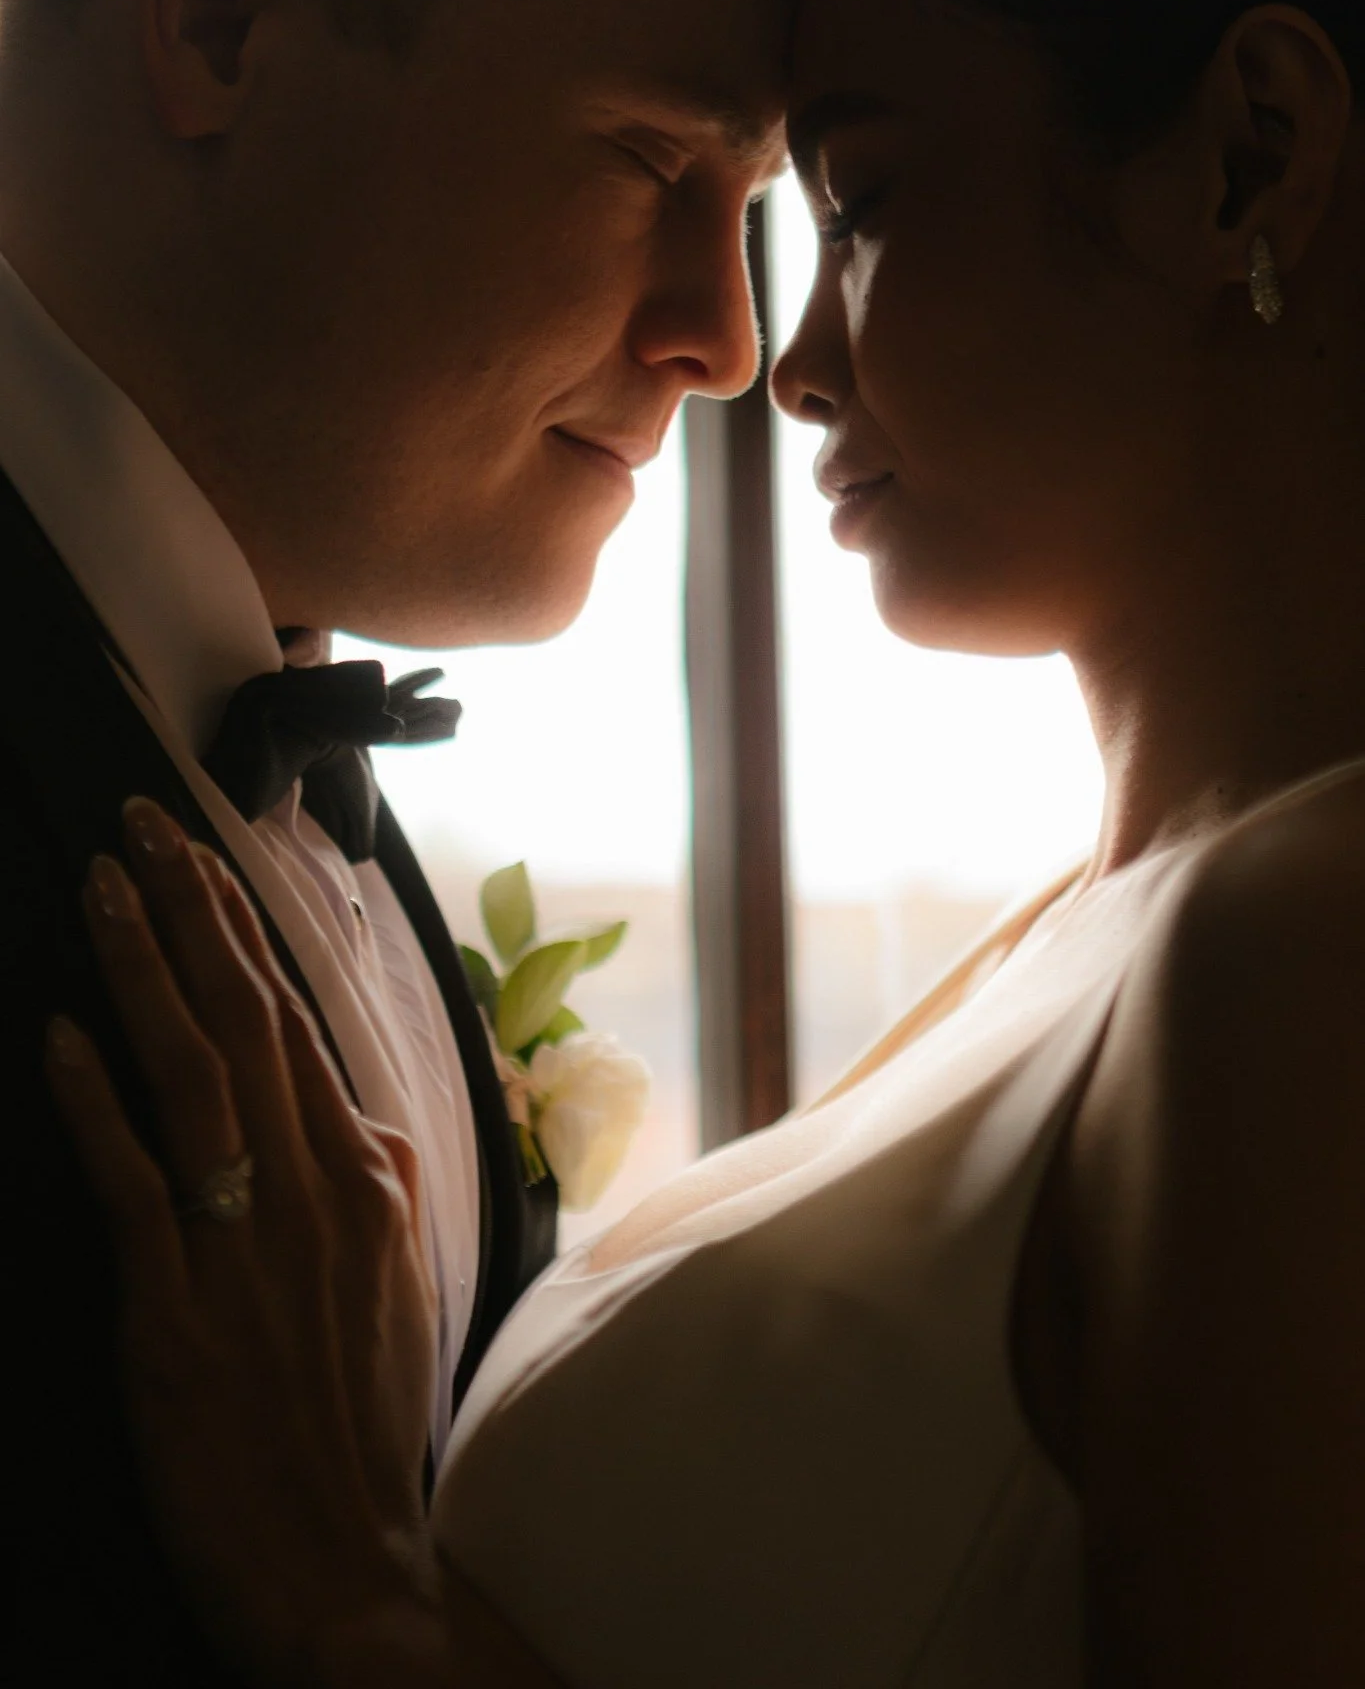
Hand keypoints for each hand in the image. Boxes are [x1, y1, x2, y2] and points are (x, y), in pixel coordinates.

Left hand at [46, 799, 436, 1682]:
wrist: (349, 1561)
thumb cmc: (365, 1419)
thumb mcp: (397, 1276)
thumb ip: (364, 1181)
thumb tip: (337, 1110)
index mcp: (375, 1171)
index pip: (298, 1024)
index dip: (242, 935)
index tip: (201, 866)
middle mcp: (322, 1185)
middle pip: (248, 1019)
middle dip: (189, 911)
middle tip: (142, 827)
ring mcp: (250, 1242)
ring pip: (194, 1073)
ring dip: (144, 969)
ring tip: (103, 887)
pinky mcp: (177, 1308)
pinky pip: (135, 1182)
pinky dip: (96, 1101)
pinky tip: (63, 1037)